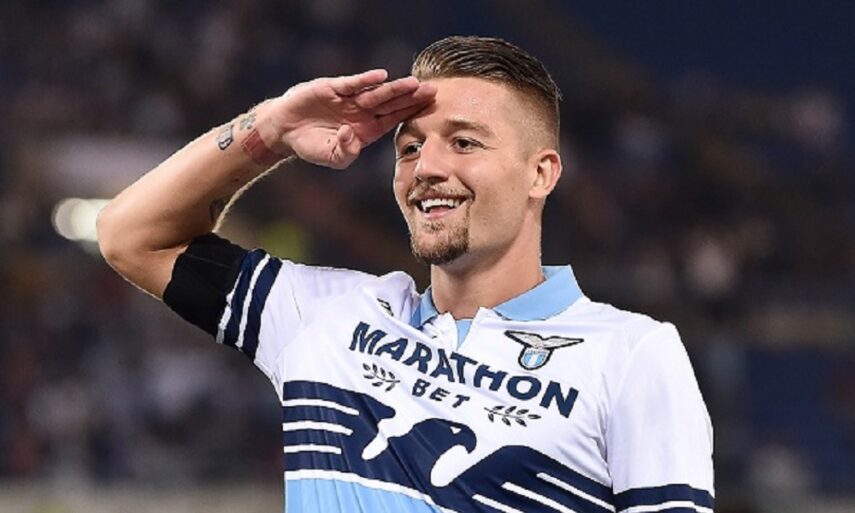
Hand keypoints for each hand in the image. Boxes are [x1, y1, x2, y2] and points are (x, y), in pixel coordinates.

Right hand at [268, 69, 435, 169]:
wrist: (285, 130)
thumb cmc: (312, 146)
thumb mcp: (332, 157)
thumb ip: (346, 152)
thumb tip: (351, 135)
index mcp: (368, 129)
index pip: (395, 119)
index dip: (412, 112)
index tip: (431, 108)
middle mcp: (363, 112)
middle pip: (392, 103)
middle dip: (412, 97)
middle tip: (433, 91)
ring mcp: (349, 99)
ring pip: (376, 93)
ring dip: (395, 88)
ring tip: (414, 84)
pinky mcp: (333, 88)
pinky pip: (352, 84)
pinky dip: (365, 80)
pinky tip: (381, 76)